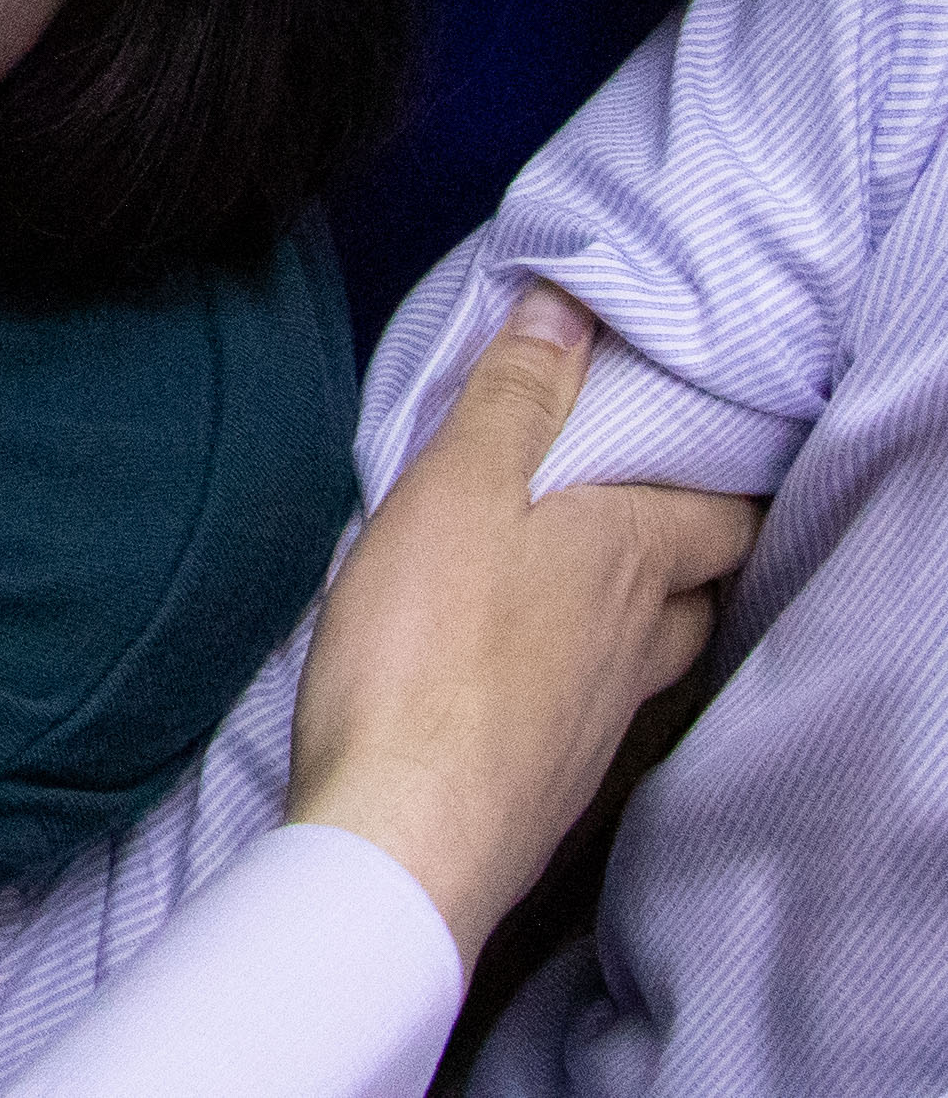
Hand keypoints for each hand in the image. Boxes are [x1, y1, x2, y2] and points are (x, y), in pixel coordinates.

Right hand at [287, 285, 757, 964]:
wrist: (407, 828)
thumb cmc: (426, 651)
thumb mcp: (453, 489)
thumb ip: (512, 397)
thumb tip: (569, 306)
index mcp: (631, 556)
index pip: (728, 510)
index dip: (720, 470)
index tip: (678, 428)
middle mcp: (644, 637)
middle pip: (702, 580)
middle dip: (680, 535)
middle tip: (622, 490)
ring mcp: (609, 714)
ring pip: (655, 644)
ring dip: (635, 605)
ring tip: (575, 567)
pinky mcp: (560, 769)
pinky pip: (598, 700)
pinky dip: (580, 669)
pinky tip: (524, 661)